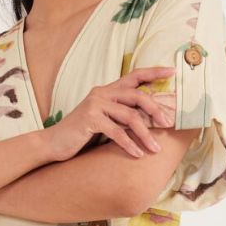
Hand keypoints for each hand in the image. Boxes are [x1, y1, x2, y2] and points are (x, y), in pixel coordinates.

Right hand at [42, 67, 177, 162]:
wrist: (54, 143)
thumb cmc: (81, 134)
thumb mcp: (104, 121)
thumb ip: (121, 115)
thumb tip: (150, 120)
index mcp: (107, 90)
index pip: (134, 75)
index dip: (154, 72)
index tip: (172, 72)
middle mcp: (101, 92)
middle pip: (137, 96)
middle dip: (156, 110)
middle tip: (169, 123)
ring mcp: (95, 105)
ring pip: (130, 117)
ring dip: (145, 134)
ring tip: (155, 149)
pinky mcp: (90, 119)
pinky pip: (116, 132)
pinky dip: (129, 144)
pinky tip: (137, 154)